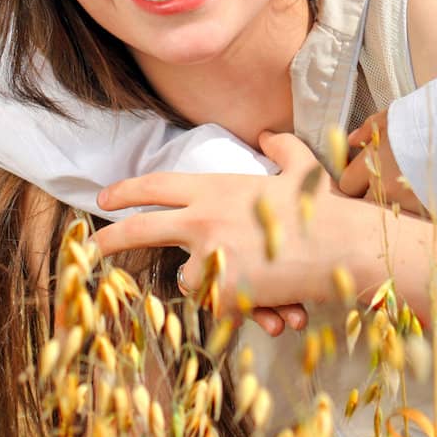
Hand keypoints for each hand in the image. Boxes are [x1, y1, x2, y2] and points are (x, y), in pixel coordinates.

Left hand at [95, 131, 363, 310]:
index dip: (126, 191)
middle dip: (111, 238)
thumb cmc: (323, 208)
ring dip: (208, 279)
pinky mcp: (224, 293)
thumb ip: (280, 148)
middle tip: (92, 247)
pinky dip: (233, 301)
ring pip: (186, 277)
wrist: (344, 247)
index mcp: (215, 189)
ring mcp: (211, 257)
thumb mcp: (301, 169)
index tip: (104, 200)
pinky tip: (266, 294)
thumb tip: (268, 134)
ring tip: (249, 275)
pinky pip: (214, 302)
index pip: (156, 186)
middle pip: (140, 229)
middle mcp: (204, 220)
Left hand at [338, 110, 425, 215]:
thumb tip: (350, 141)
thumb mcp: (392, 116)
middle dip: (375, 192)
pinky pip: (417, 215)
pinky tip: (431, 188)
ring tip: (415, 181)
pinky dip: (420, 205)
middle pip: (367, 202)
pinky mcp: (430, 214)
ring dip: (399, 199)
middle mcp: (385, 188)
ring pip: (393, 208)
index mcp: (371, 164)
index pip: (347, 185)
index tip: (360, 175)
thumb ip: (368, 130)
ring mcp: (408, 204)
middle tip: (393, 177)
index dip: (353, 180)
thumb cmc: (428, 119)